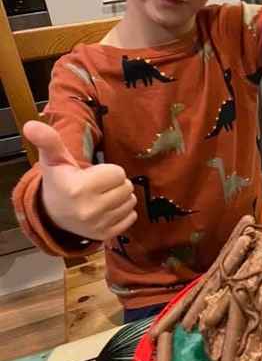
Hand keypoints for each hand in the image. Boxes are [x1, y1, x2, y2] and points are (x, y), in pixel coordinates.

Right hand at [24, 120, 137, 240]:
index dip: (109, 170)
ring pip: (131, 202)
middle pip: (127, 187)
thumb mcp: (53, 159)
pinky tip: (107, 209)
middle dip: (116, 183)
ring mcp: (98, 225)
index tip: (95, 174)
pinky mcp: (106, 235)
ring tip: (103, 196)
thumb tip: (32, 125)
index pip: (118, 173)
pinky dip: (124, 212)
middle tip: (100, 185)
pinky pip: (131, 218)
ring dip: (121, 197)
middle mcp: (90, 210)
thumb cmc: (59, 181)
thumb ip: (48, 140)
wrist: (53, 214)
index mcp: (79, 188)